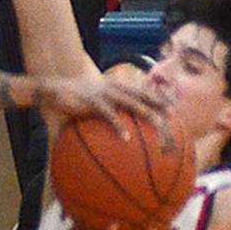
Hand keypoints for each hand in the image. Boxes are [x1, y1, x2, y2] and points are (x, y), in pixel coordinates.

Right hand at [39, 71, 166, 135]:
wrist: (53, 91)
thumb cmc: (75, 102)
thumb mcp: (93, 108)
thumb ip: (105, 120)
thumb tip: (113, 142)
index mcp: (119, 88)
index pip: (146, 92)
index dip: (162, 100)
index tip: (177, 113)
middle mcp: (117, 88)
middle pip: (146, 97)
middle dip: (161, 108)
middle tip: (174, 120)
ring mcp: (106, 93)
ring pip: (134, 103)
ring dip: (148, 115)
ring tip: (160, 127)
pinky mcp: (94, 101)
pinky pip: (110, 115)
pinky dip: (119, 125)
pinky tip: (126, 138)